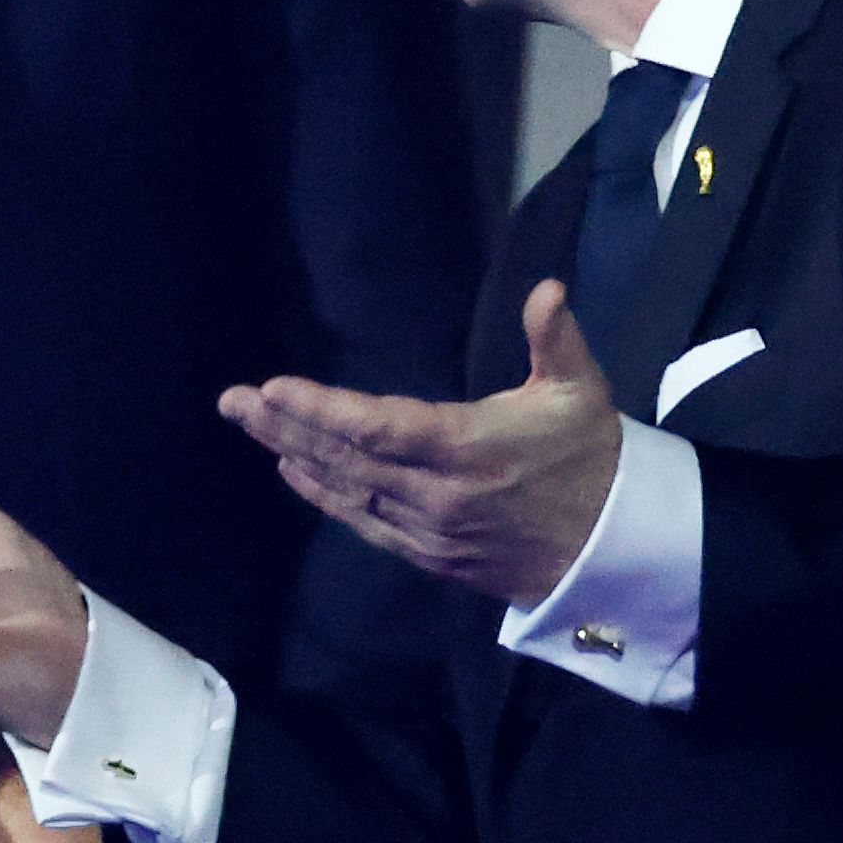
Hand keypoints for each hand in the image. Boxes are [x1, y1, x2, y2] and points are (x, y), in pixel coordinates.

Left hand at [221, 282, 622, 606]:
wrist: (610, 548)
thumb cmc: (589, 458)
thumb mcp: (581, 391)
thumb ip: (555, 339)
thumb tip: (546, 288)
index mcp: (467, 448)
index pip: (378, 427)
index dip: (321, 411)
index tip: (274, 388)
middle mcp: (436, 493)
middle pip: (345, 458)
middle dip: (284, 427)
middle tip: (233, 401)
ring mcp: (427, 529)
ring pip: (345, 489)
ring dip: (292, 455)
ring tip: (248, 423)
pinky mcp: (427, 554)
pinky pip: (362, 521)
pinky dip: (323, 495)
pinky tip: (291, 470)